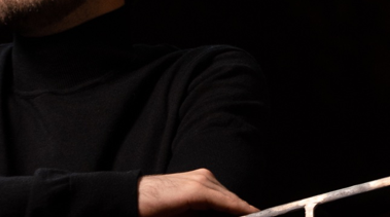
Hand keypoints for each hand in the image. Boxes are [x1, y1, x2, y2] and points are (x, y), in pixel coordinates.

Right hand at [138, 168, 258, 215]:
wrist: (132, 199)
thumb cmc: (155, 208)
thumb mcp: (186, 212)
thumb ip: (203, 214)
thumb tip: (225, 215)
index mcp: (202, 181)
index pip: (229, 199)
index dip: (243, 210)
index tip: (258, 216)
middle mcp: (204, 177)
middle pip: (232, 199)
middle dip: (244, 212)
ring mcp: (202, 181)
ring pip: (231, 201)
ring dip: (244, 212)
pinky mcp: (198, 190)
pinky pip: (225, 203)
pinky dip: (239, 210)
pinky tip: (252, 214)